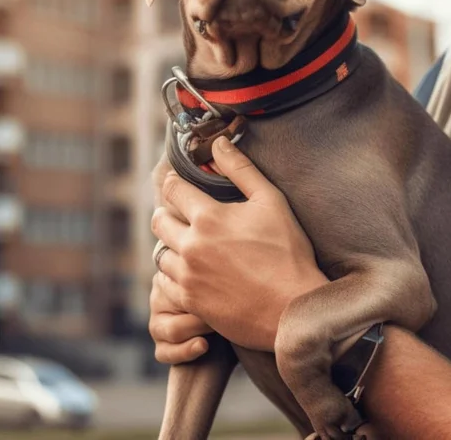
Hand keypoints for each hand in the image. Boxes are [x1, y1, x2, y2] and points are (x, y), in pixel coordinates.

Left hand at [151, 136, 327, 350]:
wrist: (291, 307)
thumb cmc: (287, 251)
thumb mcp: (271, 201)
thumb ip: (241, 169)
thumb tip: (219, 143)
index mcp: (208, 218)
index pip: (173, 190)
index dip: (174, 181)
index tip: (177, 180)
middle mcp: (190, 246)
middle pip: (159, 220)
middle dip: (168, 211)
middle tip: (182, 212)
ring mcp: (187, 277)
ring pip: (160, 254)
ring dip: (170, 244)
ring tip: (189, 243)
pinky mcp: (189, 303)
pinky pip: (164, 284)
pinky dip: (173, 274)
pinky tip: (191, 271)